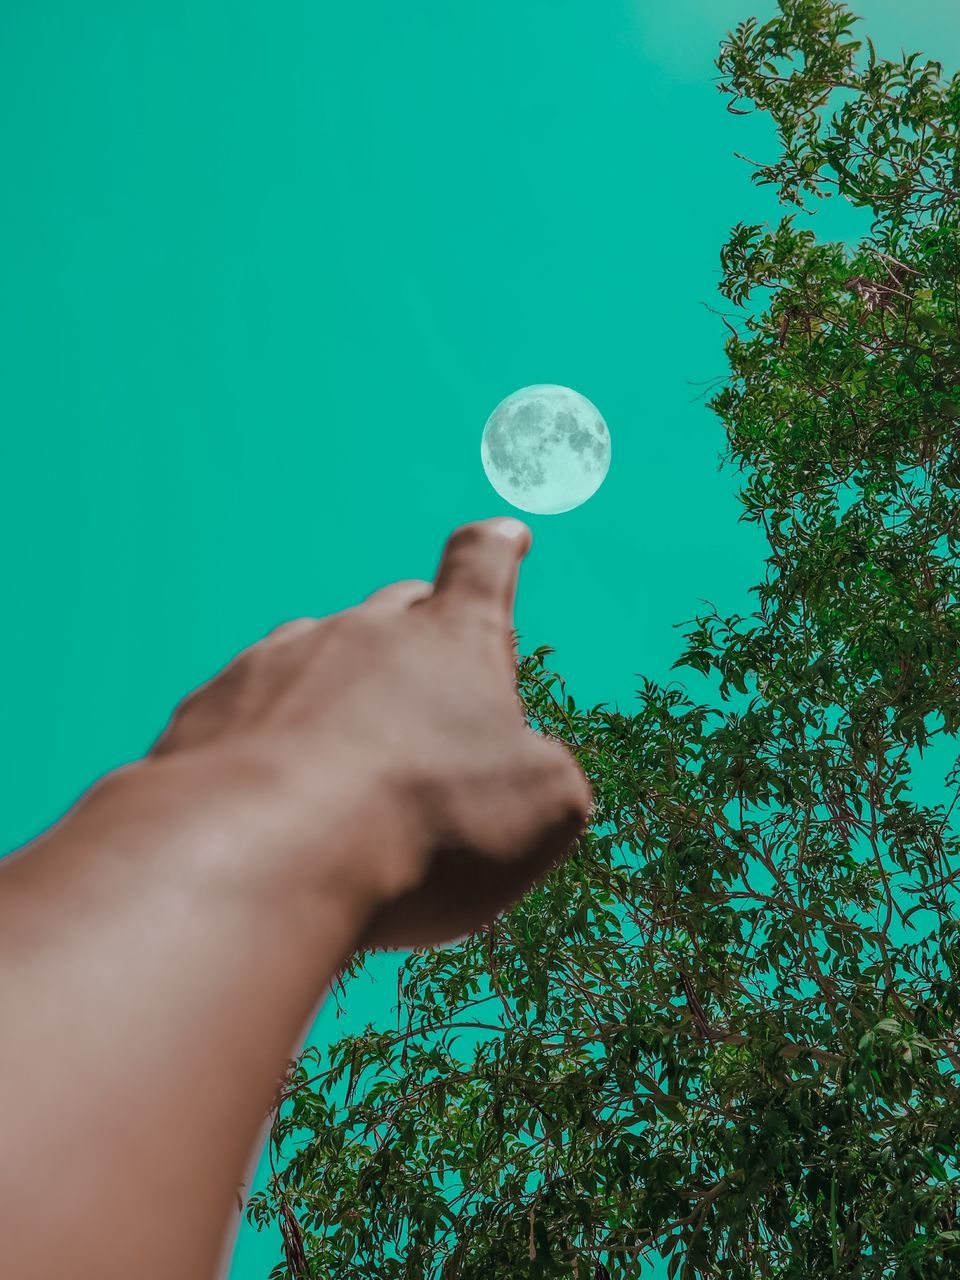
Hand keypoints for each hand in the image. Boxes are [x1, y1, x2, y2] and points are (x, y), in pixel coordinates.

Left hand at [150, 518, 591, 949]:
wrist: (258, 857)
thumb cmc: (422, 830)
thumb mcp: (541, 812)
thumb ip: (544, 771)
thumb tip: (525, 766)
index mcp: (451, 641)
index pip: (481, 567)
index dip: (497, 550)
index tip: (504, 536)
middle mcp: (362, 632)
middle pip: (398, 610)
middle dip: (420, 644)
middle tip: (432, 712)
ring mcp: (277, 662)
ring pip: (319, 658)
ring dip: (340, 701)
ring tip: (348, 780)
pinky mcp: (210, 707)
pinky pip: (251, 709)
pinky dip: (272, 745)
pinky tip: (277, 803)